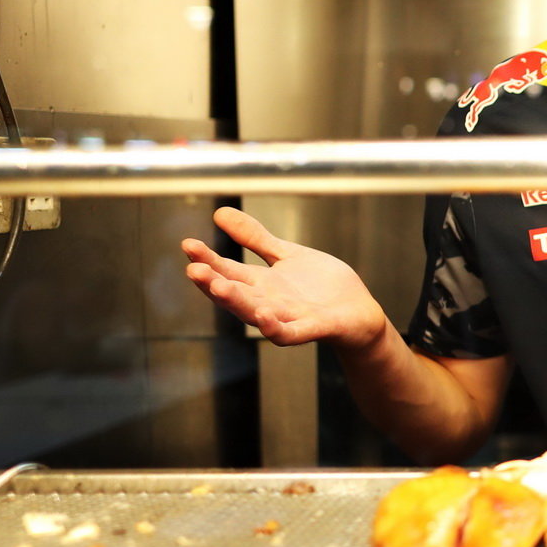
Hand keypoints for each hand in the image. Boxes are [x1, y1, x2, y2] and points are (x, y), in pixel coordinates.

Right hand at [181, 207, 386, 349]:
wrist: (359, 312)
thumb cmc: (321, 288)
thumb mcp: (286, 255)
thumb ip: (254, 238)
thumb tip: (219, 213)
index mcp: (261, 284)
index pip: (228, 271)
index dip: (208, 260)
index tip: (187, 244)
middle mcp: (269, 302)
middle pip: (236, 293)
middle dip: (213, 282)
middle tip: (193, 269)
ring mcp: (289, 317)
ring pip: (255, 313)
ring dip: (237, 302)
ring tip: (218, 286)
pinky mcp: (314, 328)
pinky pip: (290, 333)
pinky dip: (275, 327)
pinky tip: (264, 315)